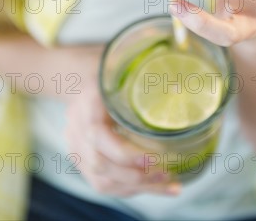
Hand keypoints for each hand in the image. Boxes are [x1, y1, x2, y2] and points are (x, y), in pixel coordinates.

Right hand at [65, 77, 181, 196]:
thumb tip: (180, 86)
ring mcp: (75, 145)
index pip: (98, 134)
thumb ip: (146, 74)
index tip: (157, 158)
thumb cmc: (111, 70)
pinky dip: (130, 189)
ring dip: (137, 187)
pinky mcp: (80, 160)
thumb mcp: (125, 64)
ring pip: (101, 179)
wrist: (82, 77)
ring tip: (168, 185)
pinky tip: (154, 186)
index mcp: (87, 101)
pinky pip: (102, 184)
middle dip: (137, 175)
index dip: (125, 152)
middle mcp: (75, 126)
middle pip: (99, 163)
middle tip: (168, 173)